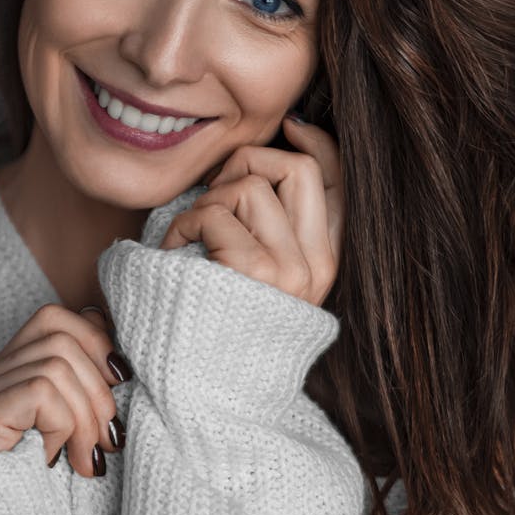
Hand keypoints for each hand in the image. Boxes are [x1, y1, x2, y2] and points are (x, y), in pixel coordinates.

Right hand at [0, 303, 130, 476]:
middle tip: (108, 437)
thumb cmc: (42, 491)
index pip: (52, 319)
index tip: (120, 380)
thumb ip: (81, 384)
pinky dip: (64, 424)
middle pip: (59, 336)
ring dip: (85, 416)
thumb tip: (115, 345)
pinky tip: (61, 458)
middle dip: (98, 387)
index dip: (95, 340)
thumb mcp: (70, 427)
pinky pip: (42, 392)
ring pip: (56, 366)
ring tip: (87, 457)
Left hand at [160, 116, 342, 305]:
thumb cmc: (215, 319)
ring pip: (250, 185)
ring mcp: (290, 270)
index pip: (340, 182)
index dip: (317, 141)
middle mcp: (316, 265)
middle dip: (248, 162)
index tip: (289, 126)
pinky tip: (174, 251)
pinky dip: (183, 223)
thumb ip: (272, 221)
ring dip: (206, 199)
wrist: (203, 388)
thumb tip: (279, 145)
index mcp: (324, 262)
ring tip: (191, 235)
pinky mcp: (255, 271)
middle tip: (216, 192)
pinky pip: (215, 211)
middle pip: (297, 167)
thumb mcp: (257, 269)